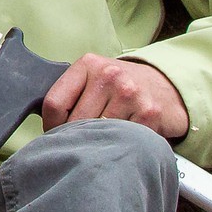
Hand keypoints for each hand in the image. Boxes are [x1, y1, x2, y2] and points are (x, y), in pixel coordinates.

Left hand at [40, 54, 188, 141]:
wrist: (166, 87)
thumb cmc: (120, 87)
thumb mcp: (93, 78)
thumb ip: (70, 94)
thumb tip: (46, 124)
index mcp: (87, 64)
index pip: (53, 103)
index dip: (51, 126)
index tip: (56, 135)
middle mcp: (109, 75)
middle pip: (74, 123)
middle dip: (74, 138)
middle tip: (80, 144)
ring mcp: (130, 94)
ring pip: (97, 134)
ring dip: (97, 145)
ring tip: (102, 142)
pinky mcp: (148, 113)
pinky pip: (121, 141)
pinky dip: (119, 147)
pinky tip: (122, 141)